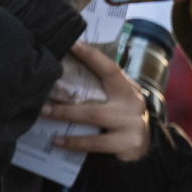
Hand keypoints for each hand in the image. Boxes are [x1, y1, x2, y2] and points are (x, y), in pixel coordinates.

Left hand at [40, 43, 151, 162]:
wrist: (148, 148)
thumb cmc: (125, 120)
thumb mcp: (120, 101)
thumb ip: (103, 90)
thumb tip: (66, 76)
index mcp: (129, 90)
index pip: (111, 69)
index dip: (92, 56)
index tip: (73, 44)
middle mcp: (133, 105)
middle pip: (97, 95)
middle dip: (68, 90)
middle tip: (44, 89)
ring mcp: (132, 125)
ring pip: (94, 117)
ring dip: (65, 114)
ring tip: (43, 113)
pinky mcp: (128, 145)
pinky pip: (96, 143)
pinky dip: (75, 142)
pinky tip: (58, 142)